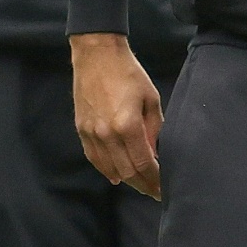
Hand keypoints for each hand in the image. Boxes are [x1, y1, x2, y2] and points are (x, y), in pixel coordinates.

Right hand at [70, 33, 162, 198]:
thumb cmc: (129, 73)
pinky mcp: (81, 130)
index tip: (164, 187)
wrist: (97, 55)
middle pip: (127, 171)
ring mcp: (91, 133)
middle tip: (156, 192)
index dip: (155, 179)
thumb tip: (155, 153)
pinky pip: (94, 158)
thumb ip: (154, 129)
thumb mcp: (151, 99)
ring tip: (141, 185)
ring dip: (126, 180)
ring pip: (110, 169)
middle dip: (143, 184)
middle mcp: (107, 134)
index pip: (144, 163)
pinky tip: (117, 176)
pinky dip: (107, 170)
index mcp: (127, 125)